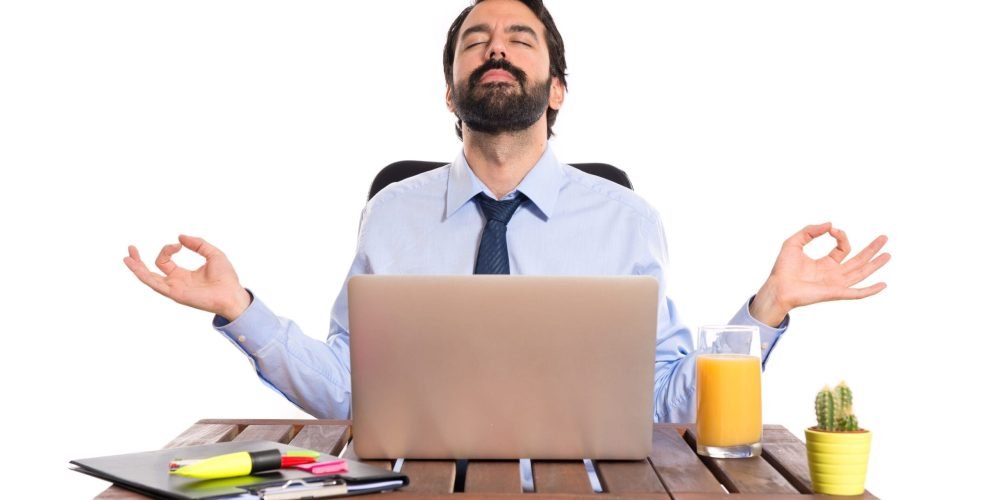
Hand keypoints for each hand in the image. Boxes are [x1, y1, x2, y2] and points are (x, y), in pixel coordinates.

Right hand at [123, 235, 251, 320]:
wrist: (232, 293)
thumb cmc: (226, 278)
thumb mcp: (212, 254)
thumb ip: (198, 244)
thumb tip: (180, 237)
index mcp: (183, 275)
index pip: (165, 261)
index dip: (168, 249)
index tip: (180, 244)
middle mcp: (175, 282)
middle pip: (152, 271)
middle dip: (139, 260)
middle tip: (131, 248)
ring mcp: (173, 289)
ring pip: (148, 278)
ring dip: (136, 267)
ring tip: (127, 256)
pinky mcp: (174, 293)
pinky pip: (154, 283)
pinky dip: (142, 274)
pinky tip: (134, 265)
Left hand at [749, 223, 890, 326]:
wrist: (778, 286)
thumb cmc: (782, 268)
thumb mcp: (794, 242)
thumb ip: (810, 231)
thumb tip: (830, 225)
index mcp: (825, 264)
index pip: (842, 249)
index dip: (841, 236)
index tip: (832, 230)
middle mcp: (833, 274)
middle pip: (858, 261)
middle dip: (872, 249)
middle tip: (884, 238)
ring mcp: (836, 284)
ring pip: (861, 273)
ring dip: (875, 265)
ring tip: (888, 255)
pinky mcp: (836, 293)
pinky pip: (857, 293)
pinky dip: (870, 290)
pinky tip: (883, 285)